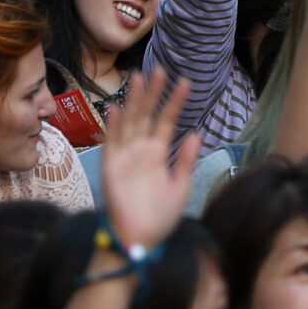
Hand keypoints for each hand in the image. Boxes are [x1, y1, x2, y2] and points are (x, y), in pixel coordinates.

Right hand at [96, 66, 199, 256]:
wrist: (141, 240)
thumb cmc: (160, 216)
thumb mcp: (180, 186)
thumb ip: (186, 160)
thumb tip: (196, 133)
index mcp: (159, 154)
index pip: (168, 121)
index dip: (175, 102)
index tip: (186, 82)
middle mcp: (141, 151)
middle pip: (147, 115)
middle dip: (153, 93)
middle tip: (160, 69)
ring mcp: (125, 157)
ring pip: (130, 122)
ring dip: (134, 101)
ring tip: (140, 77)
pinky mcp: (111, 168)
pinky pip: (112, 143)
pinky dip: (114, 126)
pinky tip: (117, 108)